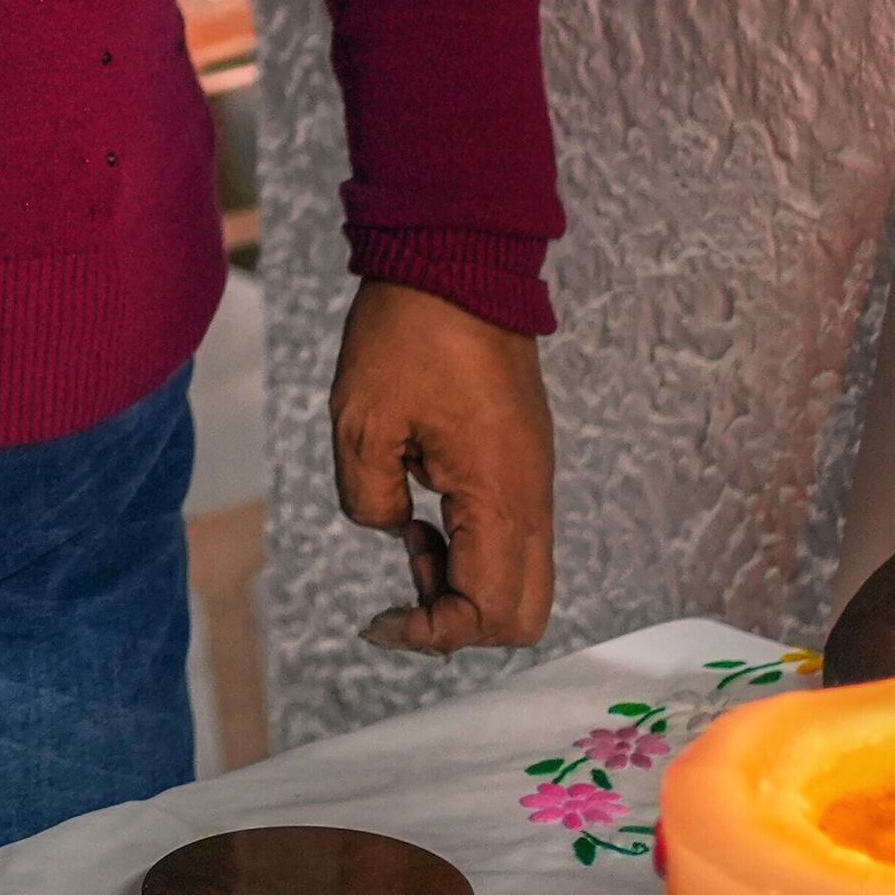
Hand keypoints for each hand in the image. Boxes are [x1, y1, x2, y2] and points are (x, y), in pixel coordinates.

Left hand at [329, 278, 554, 653]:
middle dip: (459, 623)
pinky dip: (470, 548)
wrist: (457, 262)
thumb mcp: (361, 425)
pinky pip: (511, 536)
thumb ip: (370, 503)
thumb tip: (397, 529)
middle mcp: (531, 498)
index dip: (433, 633)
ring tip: (409, 535)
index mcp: (499, 497)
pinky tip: (423, 512)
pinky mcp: (523, 463)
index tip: (381, 618)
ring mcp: (533, 480)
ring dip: (462, 583)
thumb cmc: (406, 335)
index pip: (490, 612)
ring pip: (520, 577)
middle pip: (522, 613)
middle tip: (403, 590)